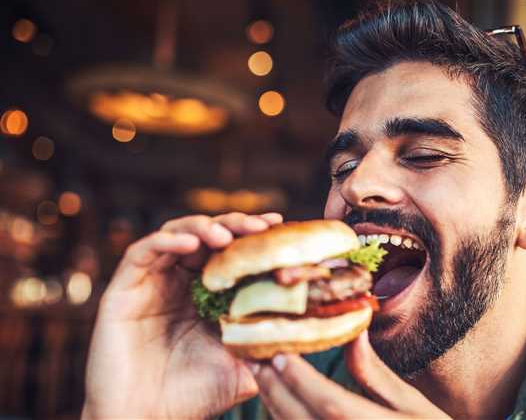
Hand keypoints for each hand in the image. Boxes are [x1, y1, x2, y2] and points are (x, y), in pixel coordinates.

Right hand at [83, 212, 282, 419]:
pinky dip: (167, 241)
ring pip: (176, 234)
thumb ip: (265, 347)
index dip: (253, 237)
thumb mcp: (240, 367)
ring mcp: (150, 283)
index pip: (231, 252)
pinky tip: (191, 244)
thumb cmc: (191, 397)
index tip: (280, 226)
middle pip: (207, 235)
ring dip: (203, 228)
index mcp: (205, 294)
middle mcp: (178, 282)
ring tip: (227, 236)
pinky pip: (143, 251)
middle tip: (260, 227)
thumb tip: (304, 334)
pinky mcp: (123, 288)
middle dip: (235, 226)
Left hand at [254, 331, 449, 418]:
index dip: (301, 380)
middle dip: (276, 389)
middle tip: (255, 359)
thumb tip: (354, 331)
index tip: (280, 354)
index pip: (331, 404)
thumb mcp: (414, 405)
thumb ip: (377, 374)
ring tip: (263, 377)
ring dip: (273, 406)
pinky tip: (278, 404)